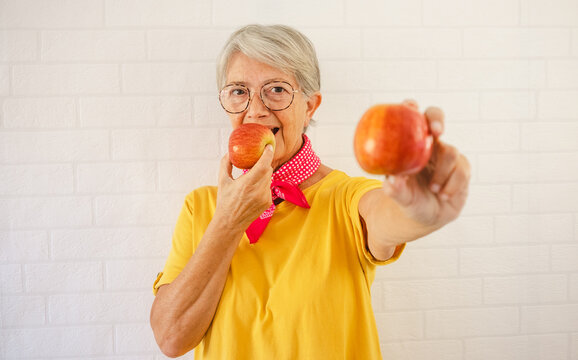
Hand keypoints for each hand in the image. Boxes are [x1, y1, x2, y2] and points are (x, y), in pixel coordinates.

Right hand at [215, 145, 274, 230]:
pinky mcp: (268, 202)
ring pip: (269, 178)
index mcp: (247, 183)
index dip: (268, 153)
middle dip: (264, 163)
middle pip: (268, 169)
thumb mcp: (222, 181)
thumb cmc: (225, 201)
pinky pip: (268, 188)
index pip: (263, 164)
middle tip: (257, 160)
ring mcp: (265, 197)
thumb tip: (229, 152)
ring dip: (263, 174)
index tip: (268, 146)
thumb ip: (225, 164)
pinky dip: (263, 185)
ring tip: (252, 177)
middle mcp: (258, 190)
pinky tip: (253, 190)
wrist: (231, 223)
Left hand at [382, 100, 470, 228]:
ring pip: (450, 151)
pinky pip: (461, 170)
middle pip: (435, 118)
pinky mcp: (462, 167)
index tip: (410, 107)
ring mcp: (446, 155)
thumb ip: (395, 189)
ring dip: (442, 173)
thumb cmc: (409, 200)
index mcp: (409, 146)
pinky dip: (452, 184)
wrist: (427, 217)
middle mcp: (428, 145)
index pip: (409, 118)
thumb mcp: (400, 197)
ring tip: (433, 190)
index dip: (410, 108)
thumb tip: (392, 180)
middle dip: (437, 120)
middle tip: (438, 131)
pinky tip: (444, 195)